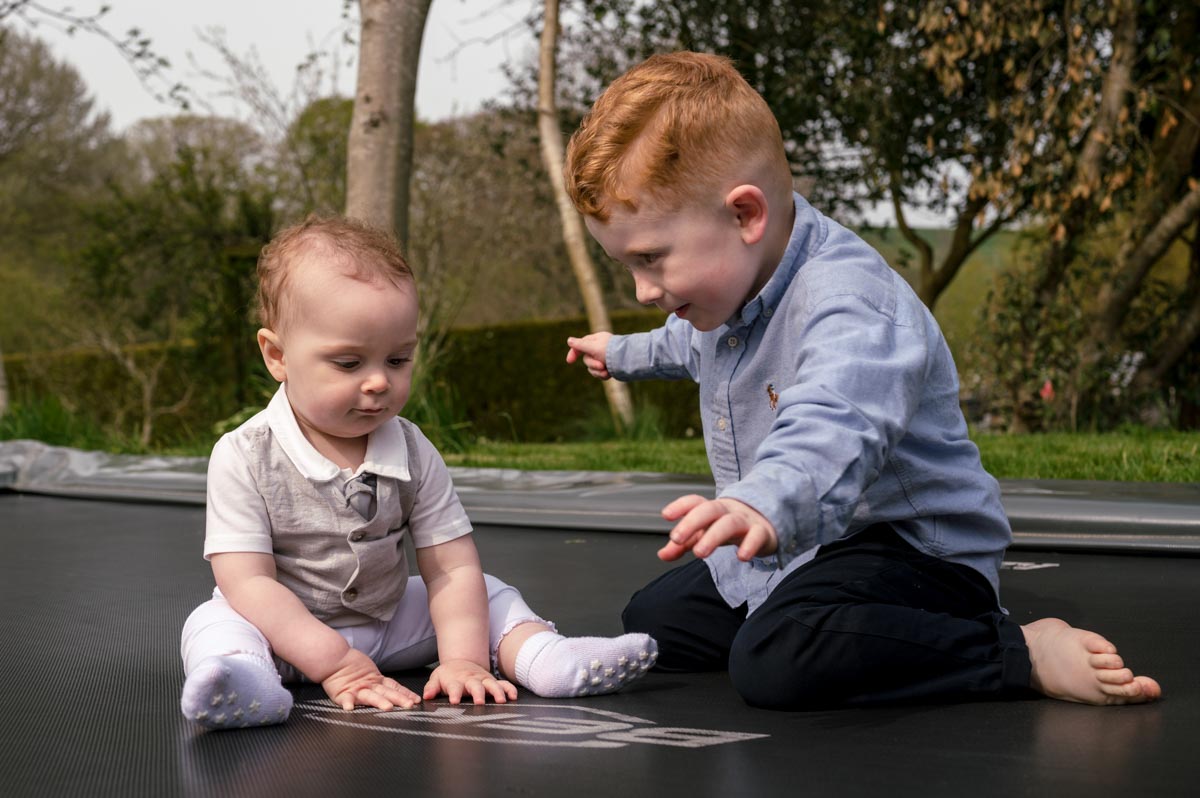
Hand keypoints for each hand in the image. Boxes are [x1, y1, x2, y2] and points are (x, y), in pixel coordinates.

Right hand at [321, 647, 420, 710]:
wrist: (334, 658)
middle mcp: (369, 686)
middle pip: (386, 693)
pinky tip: (350, 708)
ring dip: (379, 702)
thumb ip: (381, 682)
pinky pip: (345, 699)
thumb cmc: (350, 666)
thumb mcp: (369, 673)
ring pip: (370, 696)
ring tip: (387, 707)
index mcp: (376, 681)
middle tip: (409, 705)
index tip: (416, 700)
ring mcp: (356, 689)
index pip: (394, 687)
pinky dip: (347, 703)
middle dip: (399, 699)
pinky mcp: (342, 692)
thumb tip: (398, 691)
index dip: (406, 693)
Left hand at [423, 659, 517, 704]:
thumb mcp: (436, 678)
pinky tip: (513, 697)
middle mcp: (471, 680)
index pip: (455, 687)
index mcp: (456, 680)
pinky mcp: (492, 681)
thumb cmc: (447, 675)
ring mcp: (483, 680)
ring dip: (497, 692)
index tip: (455, 701)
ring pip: (492, 684)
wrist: (460, 662)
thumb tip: (426, 697)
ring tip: (501, 701)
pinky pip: (503, 684)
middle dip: (478, 693)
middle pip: (475, 685)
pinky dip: (509, 689)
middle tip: (480, 702)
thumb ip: (431, 688)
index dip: (455, 693)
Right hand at [566, 333, 612, 378]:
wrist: (628, 362)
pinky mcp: (608, 368)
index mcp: (596, 340)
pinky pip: (599, 374)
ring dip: (598, 372)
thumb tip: (569, 340)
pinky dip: (603, 375)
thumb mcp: (593, 348)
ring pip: (592, 368)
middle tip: (601, 365)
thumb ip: (580, 345)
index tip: (570, 361)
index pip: (580, 345)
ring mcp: (604, 359)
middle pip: (586, 359)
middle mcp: (599, 349)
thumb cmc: (611, 352)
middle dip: (592, 365)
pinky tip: (609, 374)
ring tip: (607, 371)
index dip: (574, 353)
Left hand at [658, 494, 778, 561]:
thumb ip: (684, 544)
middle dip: (692, 522)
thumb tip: (662, 554)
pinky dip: (750, 545)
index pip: (695, 502)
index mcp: (711, 510)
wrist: (765, 524)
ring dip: (713, 536)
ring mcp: (745, 520)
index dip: (680, 506)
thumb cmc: (728, 528)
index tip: (666, 515)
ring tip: (699, 553)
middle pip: (709, 509)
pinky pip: (757, 535)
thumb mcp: (705, 534)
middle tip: (676, 539)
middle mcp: (727, 511)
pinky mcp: (762, 532)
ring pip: (730, 523)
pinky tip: (742, 557)